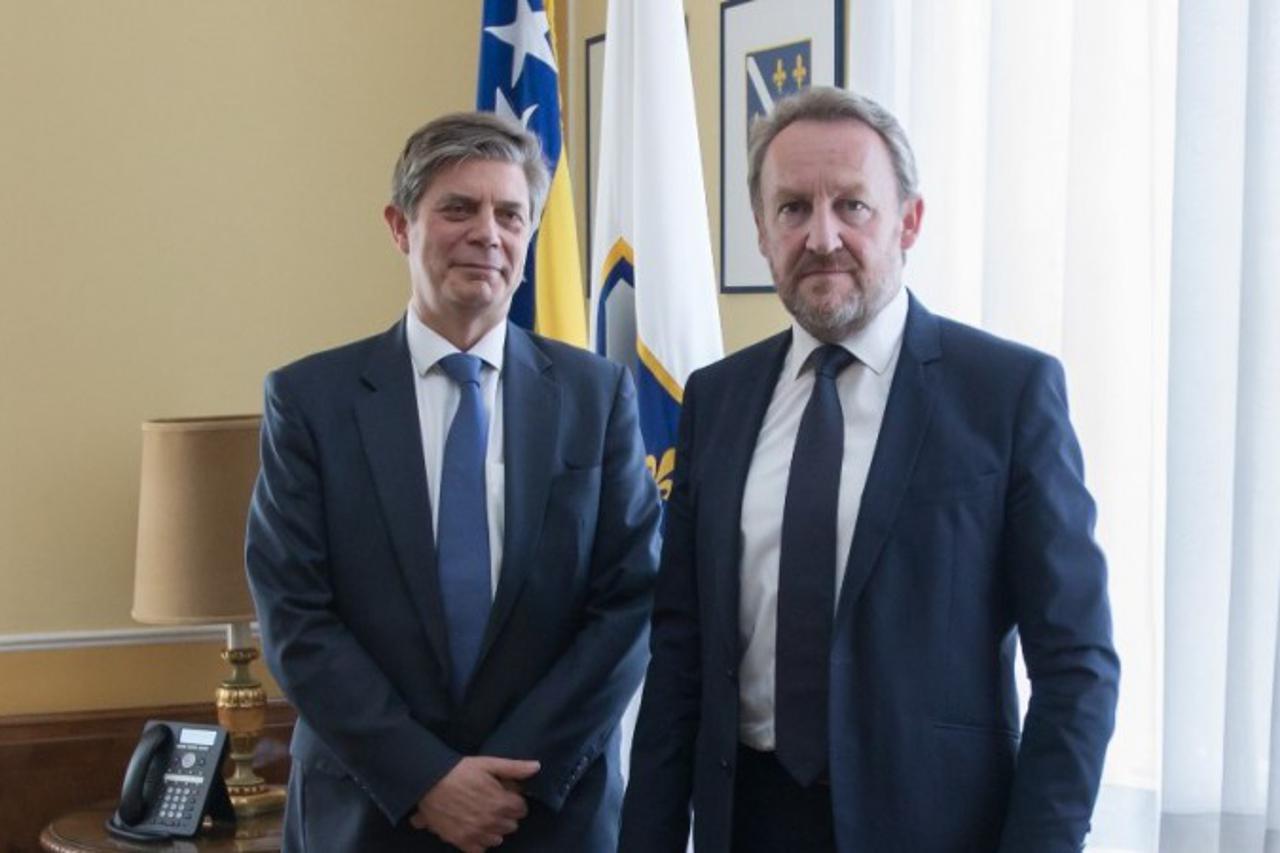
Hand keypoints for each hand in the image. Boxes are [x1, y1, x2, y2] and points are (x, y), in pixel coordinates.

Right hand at [410, 756, 539, 851]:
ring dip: (494, 829)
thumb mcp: (489, 764)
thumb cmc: (460, 771)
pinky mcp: (462, 842)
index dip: (514, 801)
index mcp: (501, 803)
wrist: (430, 783)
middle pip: (512, 825)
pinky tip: (474, 830)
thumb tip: (537, 767)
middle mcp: (492, 822)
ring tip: (483, 816)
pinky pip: (480, 850)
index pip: (522, 809)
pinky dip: (479, 842)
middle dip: (506, 815)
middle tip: (494, 804)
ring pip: (498, 839)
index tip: (505, 795)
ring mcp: (477, 834)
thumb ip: (514, 768)